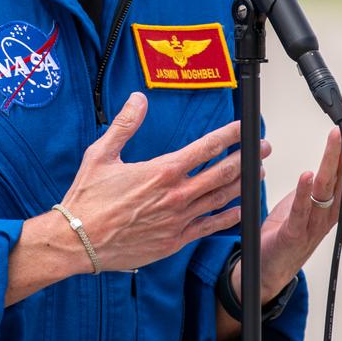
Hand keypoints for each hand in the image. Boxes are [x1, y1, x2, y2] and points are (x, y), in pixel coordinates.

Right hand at [61, 91, 266, 272]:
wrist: (78, 241)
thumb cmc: (88, 199)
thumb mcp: (101, 154)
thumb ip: (124, 125)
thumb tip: (138, 99)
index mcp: (162, 171)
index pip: (206, 148)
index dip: (230, 135)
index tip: (244, 128)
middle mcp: (176, 195)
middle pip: (223, 172)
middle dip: (247, 158)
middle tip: (263, 149)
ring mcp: (178, 219)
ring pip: (221, 198)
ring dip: (243, 184)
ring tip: (258, 174)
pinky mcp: (175, 240)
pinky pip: (209, 227)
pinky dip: (228, 217)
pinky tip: (240, 210)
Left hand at [254, 106, 341, 299]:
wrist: (272, 265)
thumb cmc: (297, 225)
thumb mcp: (324, 190)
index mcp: (338, 196)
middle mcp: (331, 208)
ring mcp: (314, 221)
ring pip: (327, 187)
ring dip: (332, 160)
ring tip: (336, 135)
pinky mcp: (294, 232)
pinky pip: (301, 211)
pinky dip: (304, 192)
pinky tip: (306, 174)